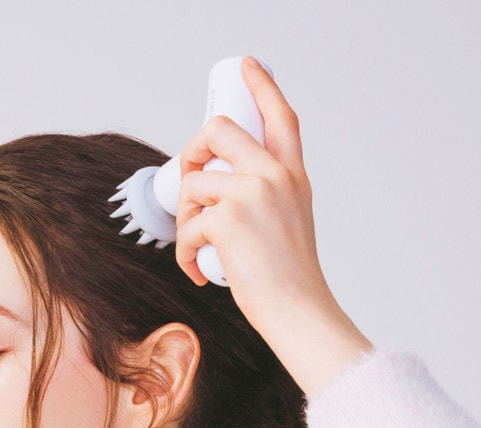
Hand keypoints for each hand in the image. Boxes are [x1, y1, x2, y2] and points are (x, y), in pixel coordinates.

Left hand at [175, 57, 336, 345]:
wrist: (296, 308)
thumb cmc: (289, 278)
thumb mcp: (290, 223)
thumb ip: (265, 199)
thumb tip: (220, 194)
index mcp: (292, 175)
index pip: (280, 117)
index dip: (262, 86)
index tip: (247, 66)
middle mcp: (274, 175)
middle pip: (218, 130)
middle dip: (191, 151)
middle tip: (189, 182)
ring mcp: (251, 192)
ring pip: (194, 183)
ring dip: (185, 218)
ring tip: (197, 247)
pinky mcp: (227, 217)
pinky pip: (187, 225)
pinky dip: (184, 252)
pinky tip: (197, 271)